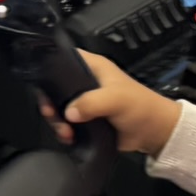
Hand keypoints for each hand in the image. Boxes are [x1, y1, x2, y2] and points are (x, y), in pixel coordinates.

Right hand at [38, 50, 182, 154]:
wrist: (154, 132)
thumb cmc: (139, 107)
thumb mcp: (115, 99)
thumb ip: (91, 102)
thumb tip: (69, 114)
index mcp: (92, 67)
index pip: (64, 58)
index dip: (49, 66)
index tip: (42, 83)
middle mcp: (85, 82)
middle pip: (55, 87)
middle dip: (50, 102)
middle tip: (52, 114)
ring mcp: (85, 102)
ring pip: (59, 107)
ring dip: (57, 120)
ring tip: (65, 132)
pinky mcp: (86, 120)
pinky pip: (67, 123)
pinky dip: (64, 130)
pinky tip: (68, 137)